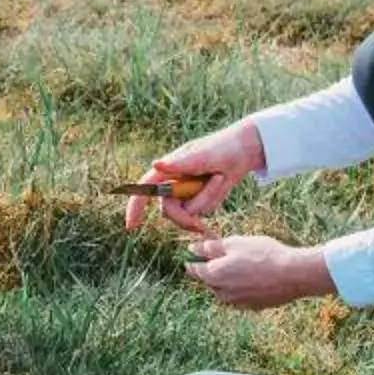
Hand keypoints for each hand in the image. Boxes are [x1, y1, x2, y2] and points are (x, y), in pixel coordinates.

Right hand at [128, 121, 264, 235]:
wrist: (242, 151)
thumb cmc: (220, 148)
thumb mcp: (202, 155)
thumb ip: (179, 163)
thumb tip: (155, 164)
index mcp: (168, 169)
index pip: (145, 189)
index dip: (135, 207)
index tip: (131, 226)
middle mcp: (173, 182)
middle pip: (169, 211)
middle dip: (185, 217)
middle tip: (203, 219)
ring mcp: (185, 192)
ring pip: (187, 213)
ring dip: (205, 200)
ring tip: (219, 180)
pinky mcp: (198, 200)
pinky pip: (202, 211)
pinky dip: (212, 201)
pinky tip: (220, 184)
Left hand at [183, 234, 333, 309]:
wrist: (293, 275)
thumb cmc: (264, 255)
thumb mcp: (235, 243)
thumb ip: (212, 247)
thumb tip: (194, 249)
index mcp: (214, 276)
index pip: (195, 270)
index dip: (192, 262)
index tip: (190, 259)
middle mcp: (222, 293)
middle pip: (210, 281)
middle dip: (213, 271)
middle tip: (222, 258)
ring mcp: (238, 302)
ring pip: (226, 290)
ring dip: (228, 280)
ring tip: (242, 267)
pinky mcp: (253, 307)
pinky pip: (241, 296)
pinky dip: (243, 288)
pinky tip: (255, 277)